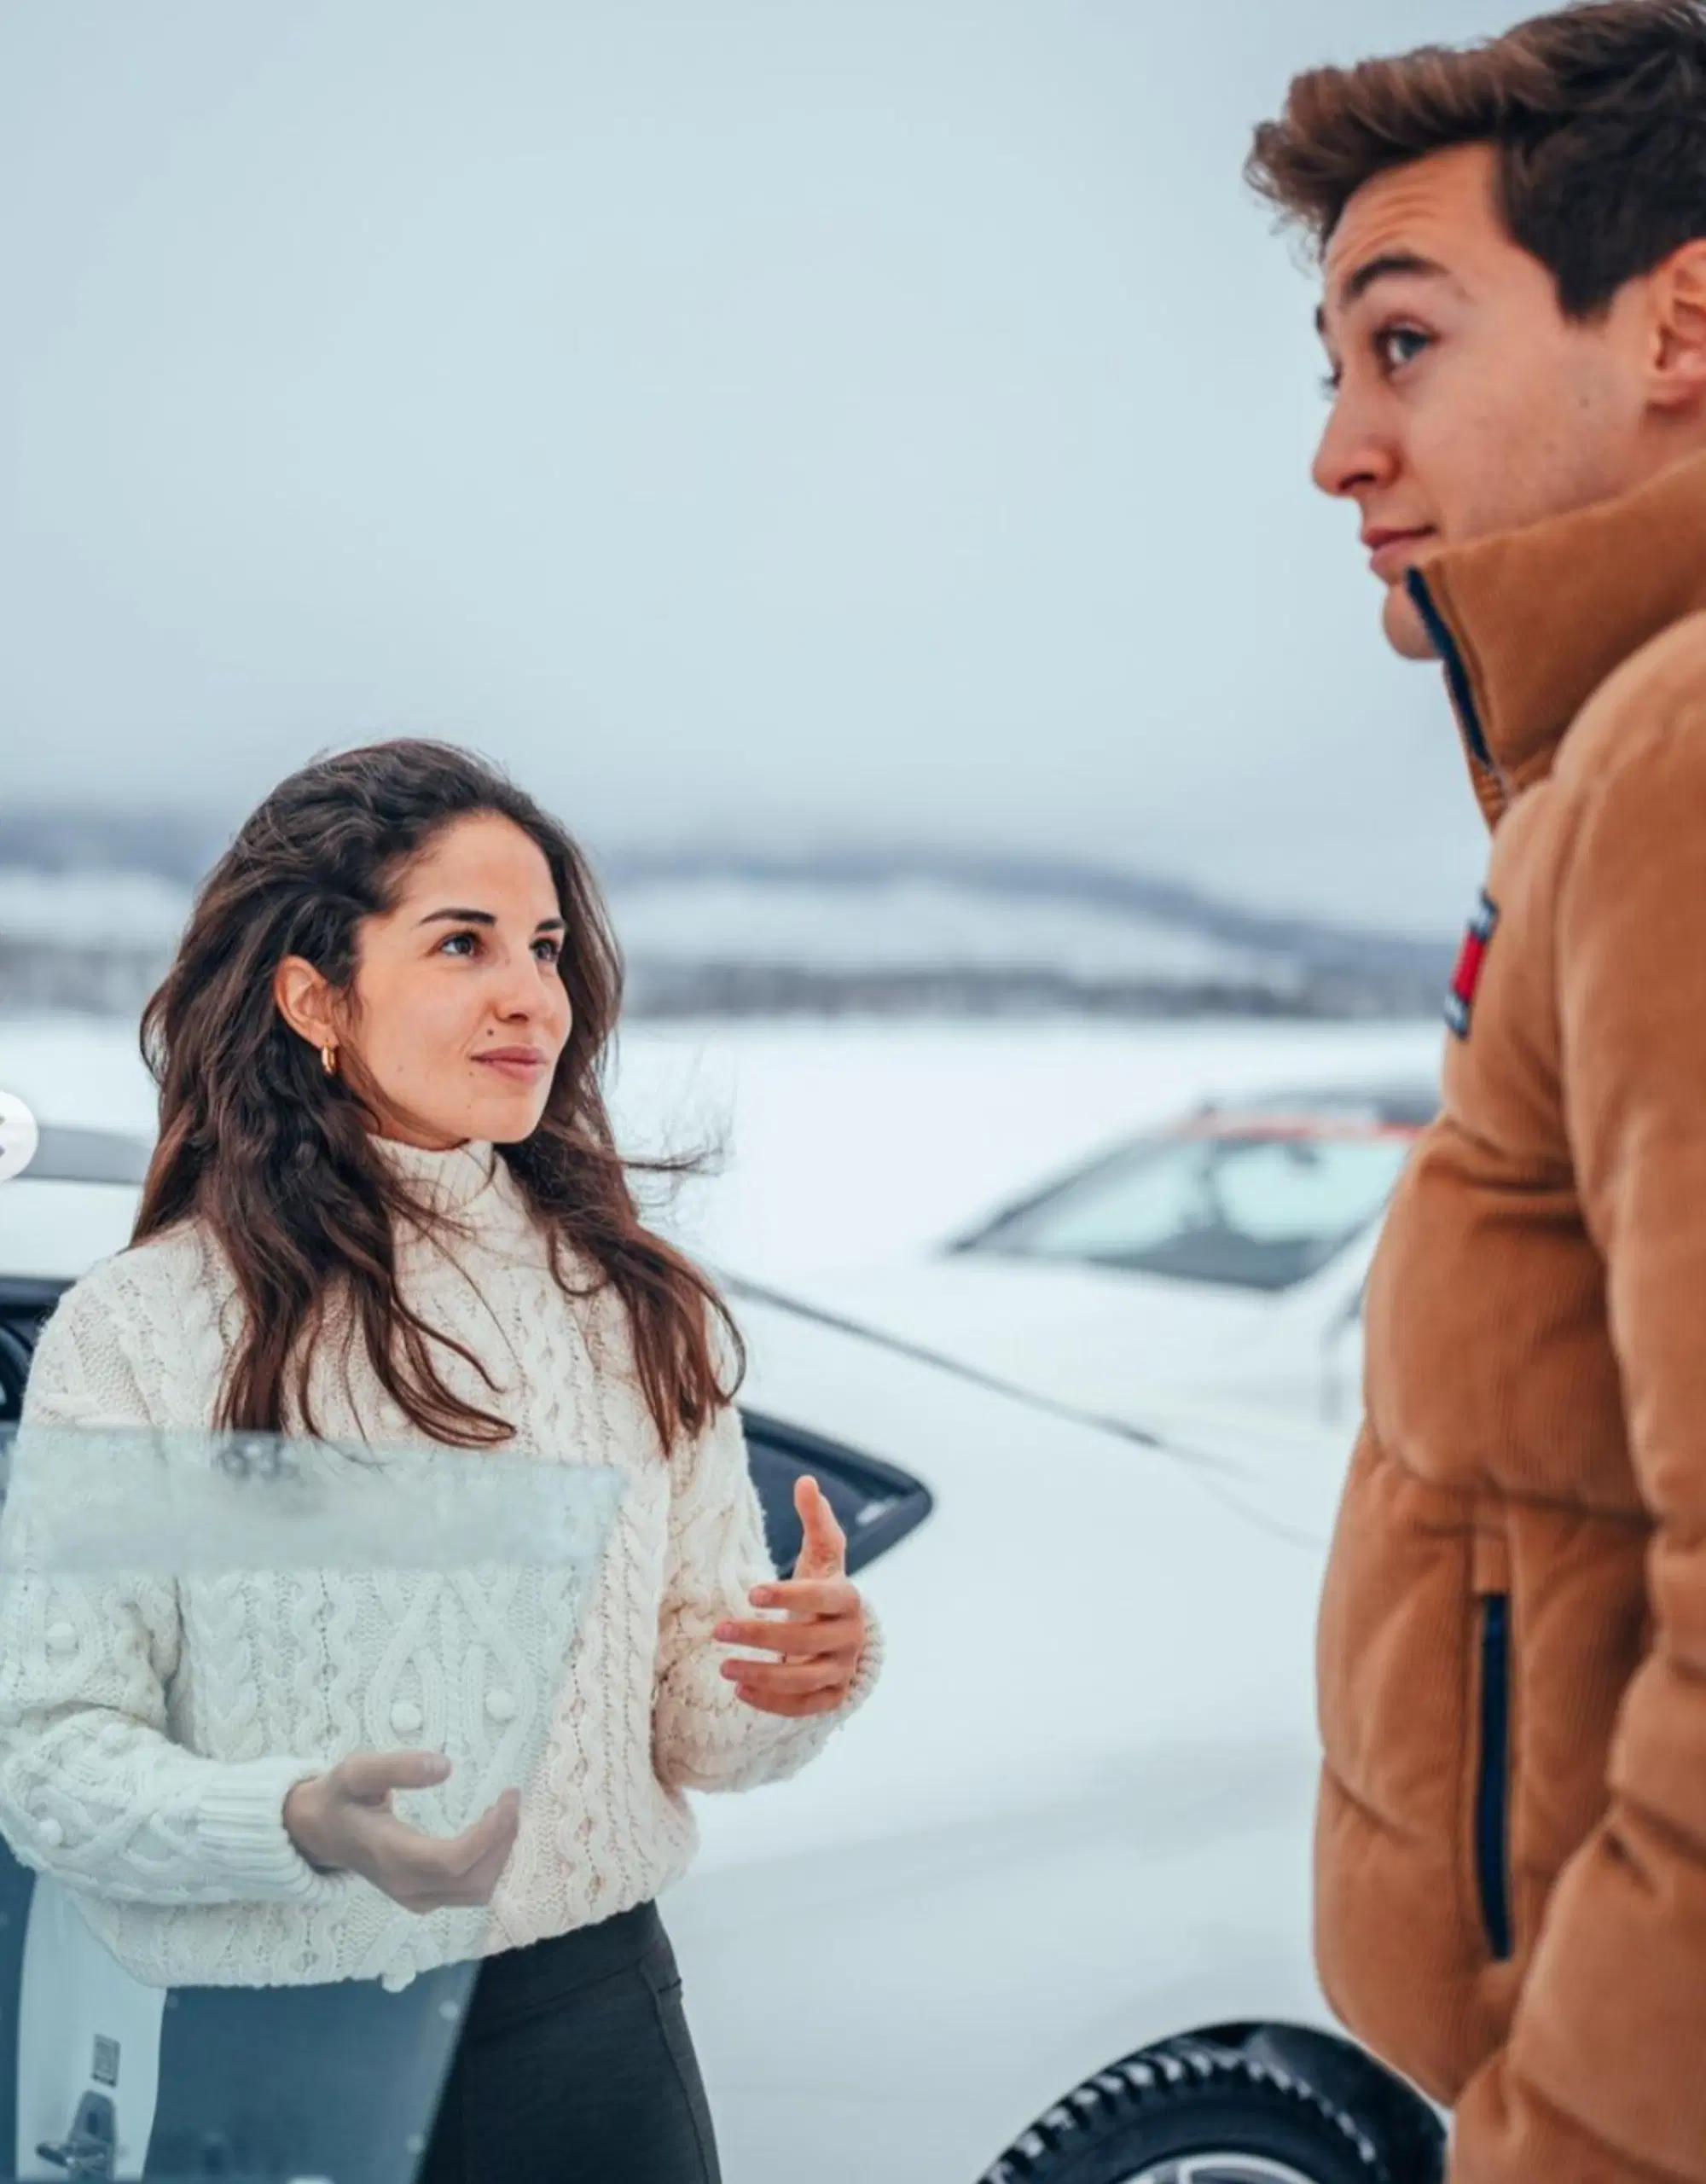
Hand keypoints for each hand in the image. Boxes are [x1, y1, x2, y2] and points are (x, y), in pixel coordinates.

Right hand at [283, 1751, 519, 1913]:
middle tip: (511, 1799)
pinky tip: (490, 1833)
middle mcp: (406, 1886)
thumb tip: (446, 1767)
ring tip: (504, 1813)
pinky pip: (468, 1892)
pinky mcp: (423, 1899)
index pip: (452, 1861)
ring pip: (475, 1892)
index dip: (489, 1834)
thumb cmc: (339, 1797)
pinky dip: (489, 1865)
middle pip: (473, 1881)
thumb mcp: (355, 1771)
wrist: (318, 1833)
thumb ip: (395, 1767)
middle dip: (503, 1841)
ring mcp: (415, 1898)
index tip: (507, 1797)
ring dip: (500, 1855)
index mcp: (390, 1855)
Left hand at [713, 1476, 867, 1718]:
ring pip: (804, 1680)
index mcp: (849, 1600)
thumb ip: (816, 1520)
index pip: (822, 1599)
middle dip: (761, 1636)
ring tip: (723, 1665)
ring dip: (762, 1674)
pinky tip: (739, 1689)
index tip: (751, 1593)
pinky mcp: (831, 1698)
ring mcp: (842, 1671)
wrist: (842, 1636)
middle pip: (806, 1642)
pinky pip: (802, 1707)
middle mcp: (850, 1638)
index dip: (789, 1596)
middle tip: (719, 1630)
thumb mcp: (822, 1555)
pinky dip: (771, 1702)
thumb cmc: (824, 1589)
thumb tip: (805, 1481)